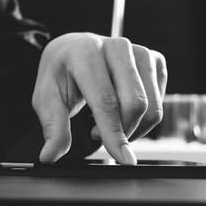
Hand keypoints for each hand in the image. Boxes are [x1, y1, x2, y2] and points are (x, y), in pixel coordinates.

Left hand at [32, 32, 167, 164]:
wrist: (71, 51)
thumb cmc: (60, 75)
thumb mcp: (46, 99)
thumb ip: (52, 128)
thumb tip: (50, 156)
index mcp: (85, 52)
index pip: (106, 100)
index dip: (114, 133)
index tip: (124, 159)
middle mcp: (116, 46)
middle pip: (134, 104)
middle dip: (121, 132)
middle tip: (95, 133)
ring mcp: (139, 51)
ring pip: (151, 106)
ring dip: (132, 127)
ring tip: (105, 122)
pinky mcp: (154, 59)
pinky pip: (159, 102)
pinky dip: (142, 118)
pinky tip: (121, 112)